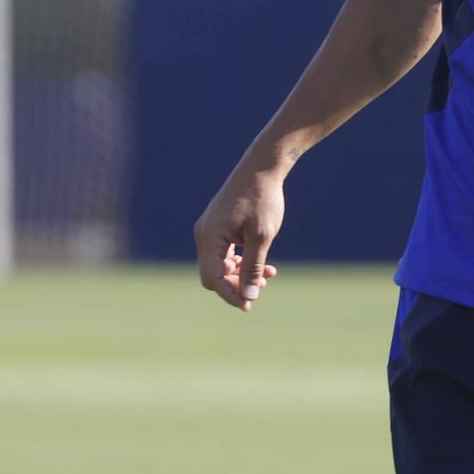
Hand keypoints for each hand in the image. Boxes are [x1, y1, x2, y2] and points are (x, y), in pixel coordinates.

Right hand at [193, 163, 284, 311]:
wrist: (262, 168)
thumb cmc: (262, 200)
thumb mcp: (261, 236)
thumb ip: (254, 267)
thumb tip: (249, 297)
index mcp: (210, 237)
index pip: (213, 278)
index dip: (230, 294)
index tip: (249, 305)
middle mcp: (204, 234)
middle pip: (213, 275)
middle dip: (235, 285)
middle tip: (261, 288)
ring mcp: (210, 230)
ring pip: (220, 265)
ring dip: (241, 274)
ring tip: (270, 275)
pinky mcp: (218, 227)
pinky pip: (224, 253)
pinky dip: (241, 261)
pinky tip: (264, 264)